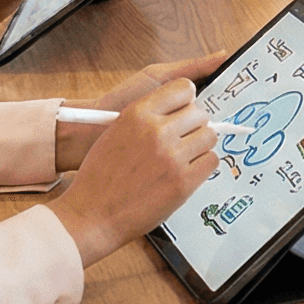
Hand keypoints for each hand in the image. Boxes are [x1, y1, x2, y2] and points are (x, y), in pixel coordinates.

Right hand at [55, 51, 231, 169]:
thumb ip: (146, 117)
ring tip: (184, 157)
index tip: (184, 110)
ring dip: (200, 145)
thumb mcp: (115, 132)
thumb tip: (179, 111)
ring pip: (210, 136)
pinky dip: (203, 166)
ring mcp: (172, 157)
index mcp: (137, 113)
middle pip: (200, 113)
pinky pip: (211, 161)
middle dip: (194, 125)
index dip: (186, 100)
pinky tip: (186, 172)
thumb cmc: (101, 176)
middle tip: (184, 139)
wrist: (92, 215)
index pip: (183, 87)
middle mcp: (156, 131)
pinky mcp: (183, 182)